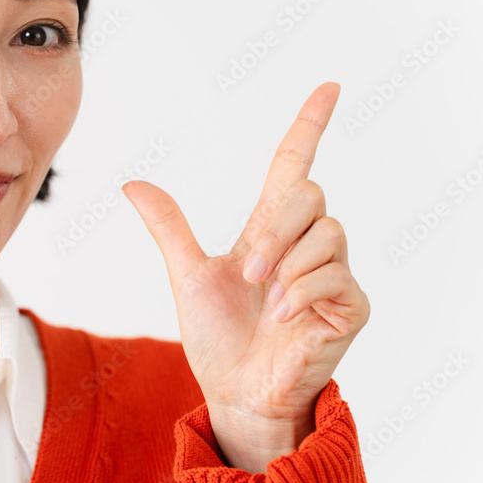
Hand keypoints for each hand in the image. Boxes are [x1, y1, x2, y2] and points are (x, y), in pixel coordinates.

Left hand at [122, 82, 369, 473]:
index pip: (295, 165)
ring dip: (285, 265)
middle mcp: (305, 245)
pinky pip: (336, 275)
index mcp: (269, 231)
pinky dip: (302, 292)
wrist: (234, 394)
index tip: (328, 88)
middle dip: (275, 230)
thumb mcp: (187, 275)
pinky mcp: (349, 306)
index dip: (309, 126)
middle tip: (248, 272)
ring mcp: (332, 274)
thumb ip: (169, 228)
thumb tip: (132, 183)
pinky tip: (283, 317)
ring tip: (265, 299)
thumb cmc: (217, 339)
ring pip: (327, 232)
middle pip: (309, 195)